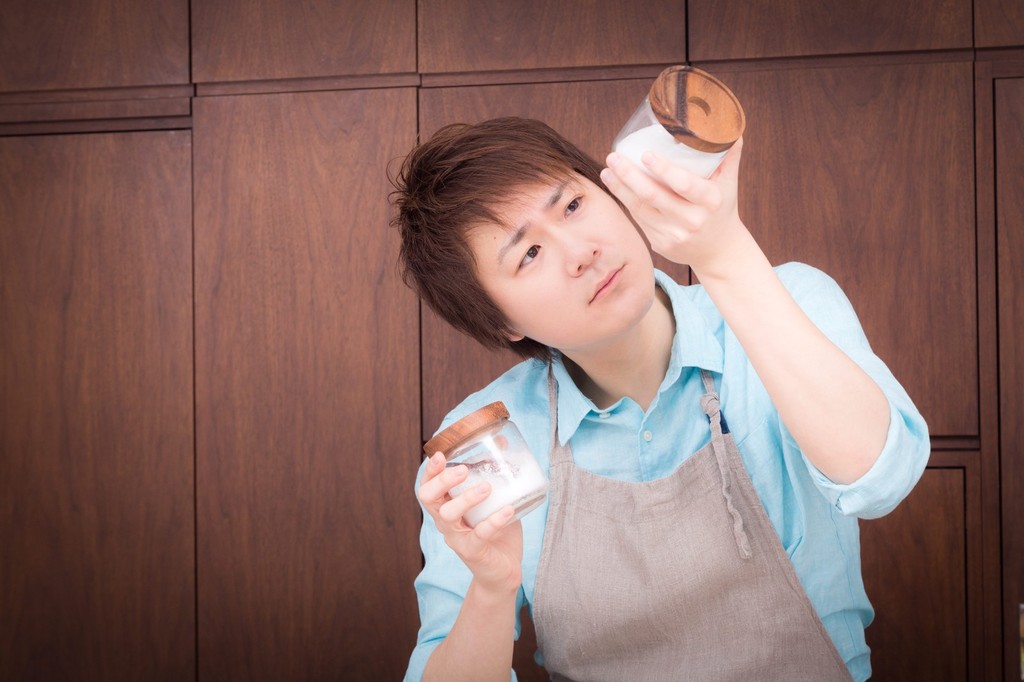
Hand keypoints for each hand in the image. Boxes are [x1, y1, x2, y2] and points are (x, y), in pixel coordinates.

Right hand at [417, 452, 523, 594]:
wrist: (503, 571)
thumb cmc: (495, 531)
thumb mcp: (494, 500)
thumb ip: (495, 476)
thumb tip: (503, 444)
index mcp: (446, 507)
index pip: (427, 486)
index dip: (430, 471)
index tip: (439, 454)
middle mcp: (445, 522)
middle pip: (428, 498)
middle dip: (442, 480)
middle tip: (463, 469)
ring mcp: (457, 538)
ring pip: (449, 516)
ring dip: (467, 498)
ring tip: (487, 487)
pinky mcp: (473, 552)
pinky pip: (480, 535)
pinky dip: (495, 520)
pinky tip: (509, 510)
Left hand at [600, 137, 748, 278]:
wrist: (719, 251)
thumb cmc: (721, 209)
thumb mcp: (729, 183)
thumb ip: (728, 156)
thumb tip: (731, 128)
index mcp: (710, 200)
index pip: (683, 183)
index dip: (663, 169)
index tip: (645, 154)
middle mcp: (692, 219)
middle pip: (653, 196)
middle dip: (628, 175)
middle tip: (613, 157)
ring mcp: (674, 234)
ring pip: (640, 209)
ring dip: (620, 188)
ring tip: (607, 170)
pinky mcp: (660, 244)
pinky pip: (639, 219)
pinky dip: (626, 201)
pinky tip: (616, 187)